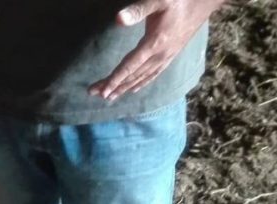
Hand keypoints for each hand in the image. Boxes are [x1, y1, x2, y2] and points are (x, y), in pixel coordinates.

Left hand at [89, 0, 223, 100]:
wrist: (206, 1)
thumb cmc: (180, 0)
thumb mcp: (159, 0)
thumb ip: (138, 10)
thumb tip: (118, 20)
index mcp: (155, 43)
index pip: (130, 65)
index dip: (115, 79)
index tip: (101, 91)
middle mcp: (161, 55)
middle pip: (133, 75)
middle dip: (113, 86)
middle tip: (94, 94)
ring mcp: (167, 57)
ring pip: (142, 78)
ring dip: (125, 88)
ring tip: (109, 97)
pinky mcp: (171, 55)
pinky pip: (153, 74)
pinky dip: (142, 83)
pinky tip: (133, 89)